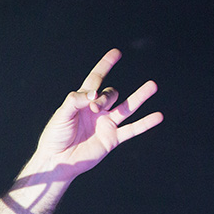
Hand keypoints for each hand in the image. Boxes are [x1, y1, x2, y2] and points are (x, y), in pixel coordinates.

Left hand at [34, 49, 162, 176]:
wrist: (56, 160)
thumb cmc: (55, 136)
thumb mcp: (62, 114)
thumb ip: (76, 100)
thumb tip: (95, 93)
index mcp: (83, 102)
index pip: (96, 79)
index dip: (105, 66)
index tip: (116, 53)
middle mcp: (97, 111)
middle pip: (111, 94)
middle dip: (105, 97)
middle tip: (95, 108)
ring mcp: (106, 124)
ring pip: (127, 107)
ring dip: (140, 97)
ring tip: (152, 85)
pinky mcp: (111, 138)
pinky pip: (132, 129)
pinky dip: (145, 123)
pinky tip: (158, 116)